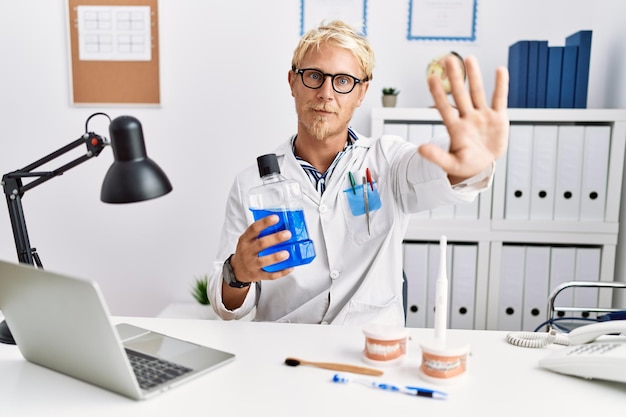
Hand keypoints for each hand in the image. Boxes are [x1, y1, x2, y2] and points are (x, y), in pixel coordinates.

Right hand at [230, 215, 293, 283]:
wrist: (237, 269)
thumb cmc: (246, 251)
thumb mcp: (248, 240)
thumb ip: (260, 234)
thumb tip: (281, 225)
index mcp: (245, 240)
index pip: (254, 229)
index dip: (264, 223)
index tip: (276, 218)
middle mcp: (247, 251)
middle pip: (261, 244)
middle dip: (275, 239)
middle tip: (287, 234)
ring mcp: (251, 264)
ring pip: (263, 261)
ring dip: (276, 257)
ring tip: (287, 253)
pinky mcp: (257, 275)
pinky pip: (270, 275)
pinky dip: (281, 272)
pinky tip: (289, 267)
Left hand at [419, 55, 509, 184]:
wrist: (482, 164)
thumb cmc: (465, 164)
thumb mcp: (450, 164)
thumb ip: (436, 156)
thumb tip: (419, 149)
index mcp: (455, 128)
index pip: (444, 108)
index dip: (438, 94)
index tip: (431, 78)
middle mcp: (467, 117)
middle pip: (460, 94)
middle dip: (454, 78)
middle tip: (448, 58)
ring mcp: (482, 115)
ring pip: (477, 92)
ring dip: (474, 76)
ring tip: (469, 58)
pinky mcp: (498, 117)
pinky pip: (499, 99)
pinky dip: (500, 85)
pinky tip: (499, 70)